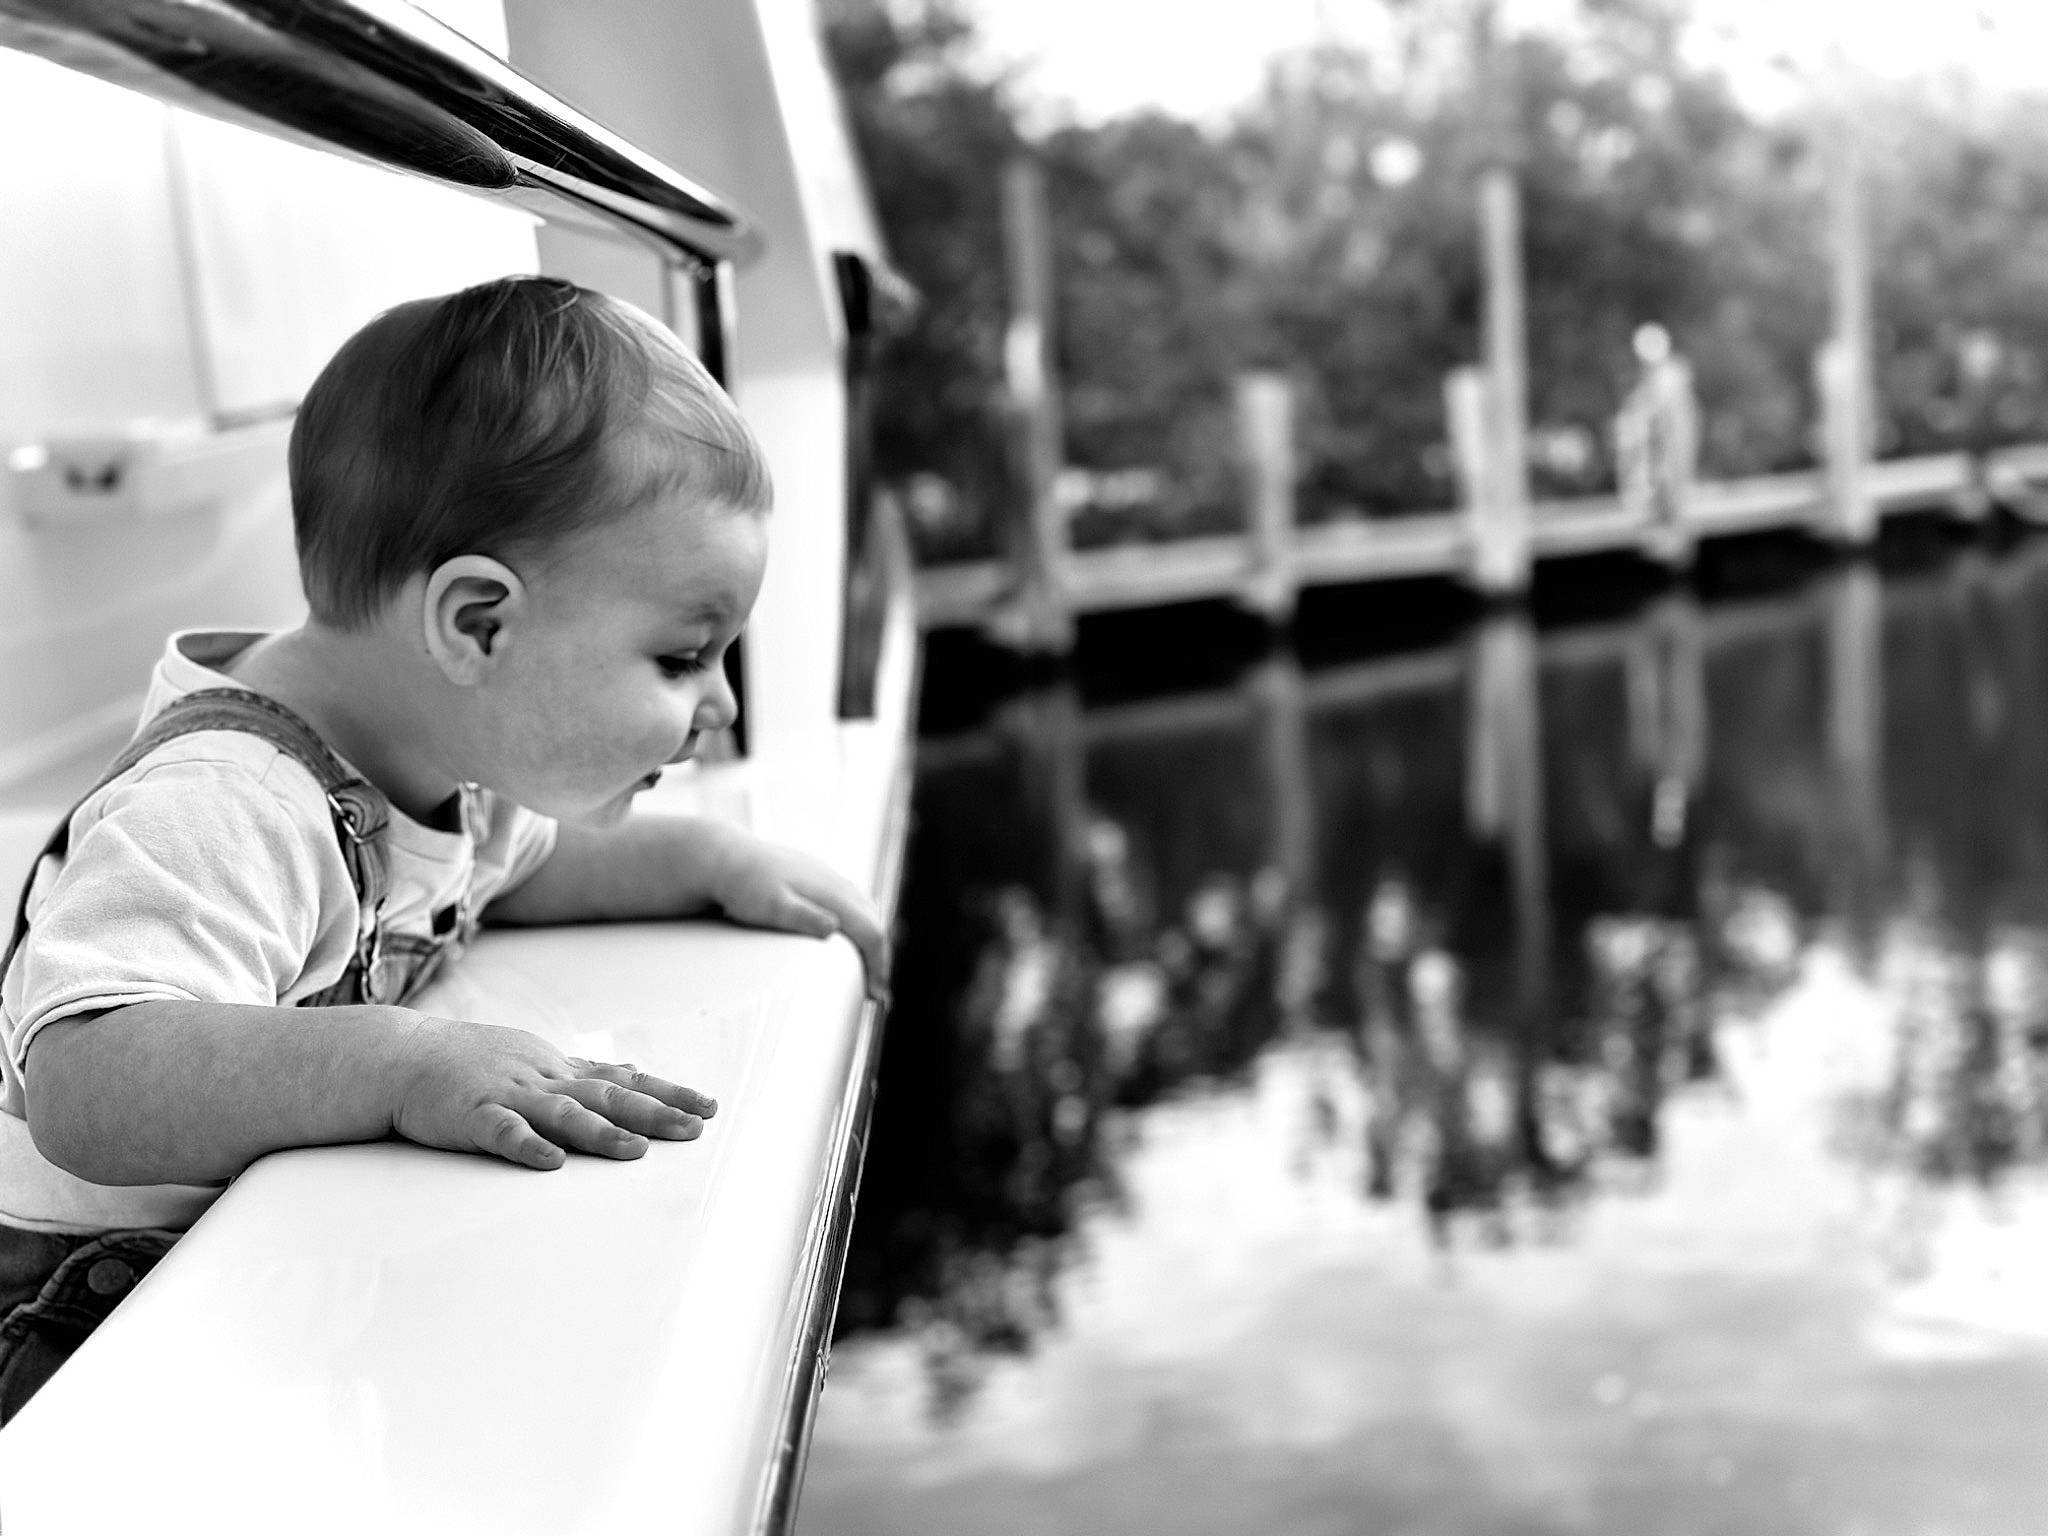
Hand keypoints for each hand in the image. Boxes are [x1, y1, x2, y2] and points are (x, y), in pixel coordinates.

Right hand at [387, 1013, 716, 1170]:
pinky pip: (502, 1132)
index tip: (709, 1107)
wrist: (399, 1056)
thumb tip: (633, 1071)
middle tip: (696, 1127)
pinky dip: (527, 1146)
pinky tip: (550, 1162)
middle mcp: (542, 1079)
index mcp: (559, 1070)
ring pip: (562, 1113)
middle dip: (653, 1113)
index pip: (624, 1082)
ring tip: (637, 1151)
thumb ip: (584, 1071)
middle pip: (606, 1096)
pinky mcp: (470, 1114)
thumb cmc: (470, 1062)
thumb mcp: (536, 1058)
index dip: (667, 1094)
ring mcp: (507, 1094)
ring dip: (601, 1133)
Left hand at [710, 831, 892, 1002]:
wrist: (723, 858)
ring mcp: (827, 876)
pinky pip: (851, 902)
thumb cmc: (744, 886)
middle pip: (874, 921)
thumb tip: (834, 926)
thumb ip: (801, 916)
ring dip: (872, 939)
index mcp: (831, 892)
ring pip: (865, 909)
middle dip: (880, 957)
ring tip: (867, 968)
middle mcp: (835, 882)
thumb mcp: (770, 906)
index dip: (878, 965)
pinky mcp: (816, 876)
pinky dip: (859, 923)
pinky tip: (848, 935)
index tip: (875, 995)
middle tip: (875, 991)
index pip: (871, 932)